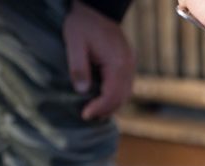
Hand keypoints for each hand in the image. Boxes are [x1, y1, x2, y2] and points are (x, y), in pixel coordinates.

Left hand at [63, 1, 135, 119]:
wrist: (97, 7)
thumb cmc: (83, 24)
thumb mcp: (74, 42)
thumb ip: (78, 67)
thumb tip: (82, 91)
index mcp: (117, 64)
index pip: (112, 96)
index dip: (99, 108)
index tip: (84, 114)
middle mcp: (128, 67)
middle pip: (122, 98)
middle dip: (105, 110)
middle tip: (88, 116)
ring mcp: (130, 65)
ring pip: (126, 94)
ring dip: (112, 105)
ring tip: (95, 111)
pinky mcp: (127, 64)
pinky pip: (125, 86)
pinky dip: (116, 96)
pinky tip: (103, 99)